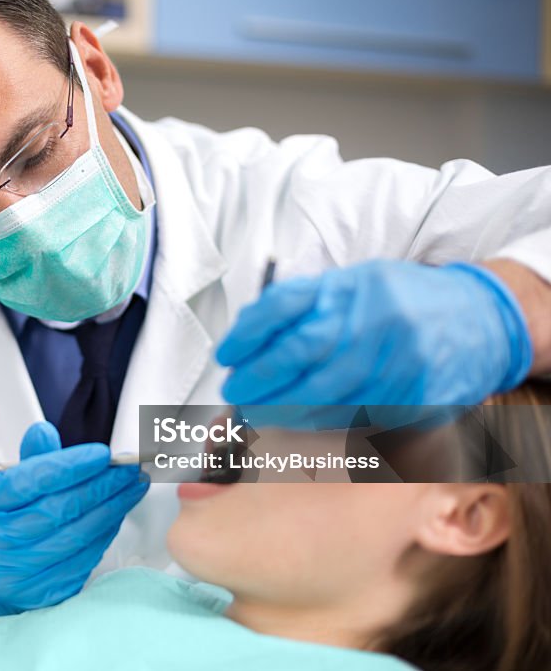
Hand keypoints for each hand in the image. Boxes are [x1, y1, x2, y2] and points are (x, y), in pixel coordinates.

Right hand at [0, 422, 148, 618]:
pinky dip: (104, 534)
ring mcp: (15, 574)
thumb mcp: (2, 491)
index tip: (102, 454)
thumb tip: (44, 431)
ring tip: (132, 488)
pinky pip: (83, 560)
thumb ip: (29, 462)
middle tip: (127, 469)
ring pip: (75, 536)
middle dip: (100, 485)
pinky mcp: (41, 595)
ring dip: (111, 509)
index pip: (26, 482)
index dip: (68, 466)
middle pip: (56, 509)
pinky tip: (116, 515)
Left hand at [216, 260, 531, 405]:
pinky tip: (301, 423)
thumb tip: (246, 339)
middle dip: (258, 381)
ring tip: (258, 416)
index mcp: (352, 286)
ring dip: (283, 411)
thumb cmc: (402, 302)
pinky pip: (356, 418)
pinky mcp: (416, 397)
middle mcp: (374, 320)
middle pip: (299, 353)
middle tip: (236, 395)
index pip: (284, 306)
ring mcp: (397, 360)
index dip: (247, 333)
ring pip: (325, 396)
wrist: (481, 320)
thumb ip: (305, 307)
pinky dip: (321, 424)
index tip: (226, 355)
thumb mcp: (354, 285)